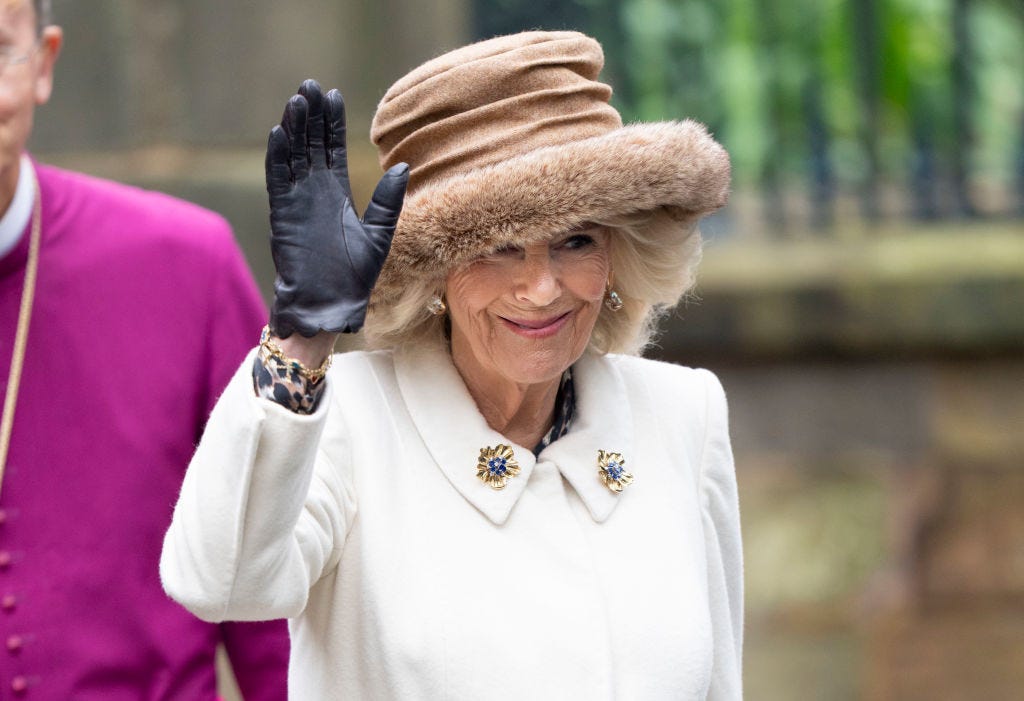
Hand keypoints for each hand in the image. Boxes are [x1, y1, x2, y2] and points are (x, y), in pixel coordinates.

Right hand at [265, 79, 408, 336]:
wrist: (330, 306)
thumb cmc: (354, 278)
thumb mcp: (379, 235)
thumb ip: (387, 201)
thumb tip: (402, 166)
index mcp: (337, 195)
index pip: (332, 150)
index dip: (332, 123)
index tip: (335, 95)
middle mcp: (315, 194)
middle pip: (310, 145)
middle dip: (311, 116)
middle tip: (311, 85)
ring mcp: (297, 202)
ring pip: (292, 157)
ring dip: (293, 129)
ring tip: (297, 100)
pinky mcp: (283, 216)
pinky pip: (278, 181)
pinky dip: (277, 158)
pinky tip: (278, 133)